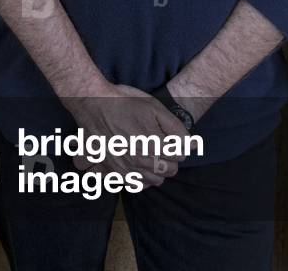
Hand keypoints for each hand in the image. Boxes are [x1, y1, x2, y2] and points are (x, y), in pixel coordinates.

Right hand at [63, 81, 186, 187]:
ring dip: (154, 171)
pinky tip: (135, 165)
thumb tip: (194, 144)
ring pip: (151, 181)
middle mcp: (141, 164)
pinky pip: (132, 185)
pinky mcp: (111, 172)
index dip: (177, 144)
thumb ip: (177, 128)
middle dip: (168, 159)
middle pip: (167, 172)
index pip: (179, 156)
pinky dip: (138, 179)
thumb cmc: (125, 102)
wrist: (93, 103)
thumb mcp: (155, 107)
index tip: (169, 136)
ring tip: (148, 154)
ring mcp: (125, 170)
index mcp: (155, 147)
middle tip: (159, 144)